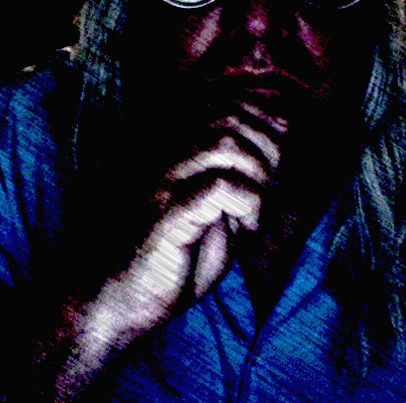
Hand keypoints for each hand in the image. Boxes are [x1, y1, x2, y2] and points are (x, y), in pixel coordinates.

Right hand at [58, 102, 284, 394]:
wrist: (121, 298)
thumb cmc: (174, 259)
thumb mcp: (221, 216)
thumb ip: (245, 181)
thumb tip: (277, 152)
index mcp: (182, 154)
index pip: (228, 106)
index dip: (264, 109)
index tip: (285, 128)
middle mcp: (172, 158)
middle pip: (231, 118)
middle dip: (267, 143)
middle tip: (271, 183)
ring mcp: (168, 183)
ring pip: (225, 144)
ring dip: (256, 173)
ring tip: (253, 209)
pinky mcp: (169, 214)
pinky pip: (218, 187)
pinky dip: (245, 203)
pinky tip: (243, 228)